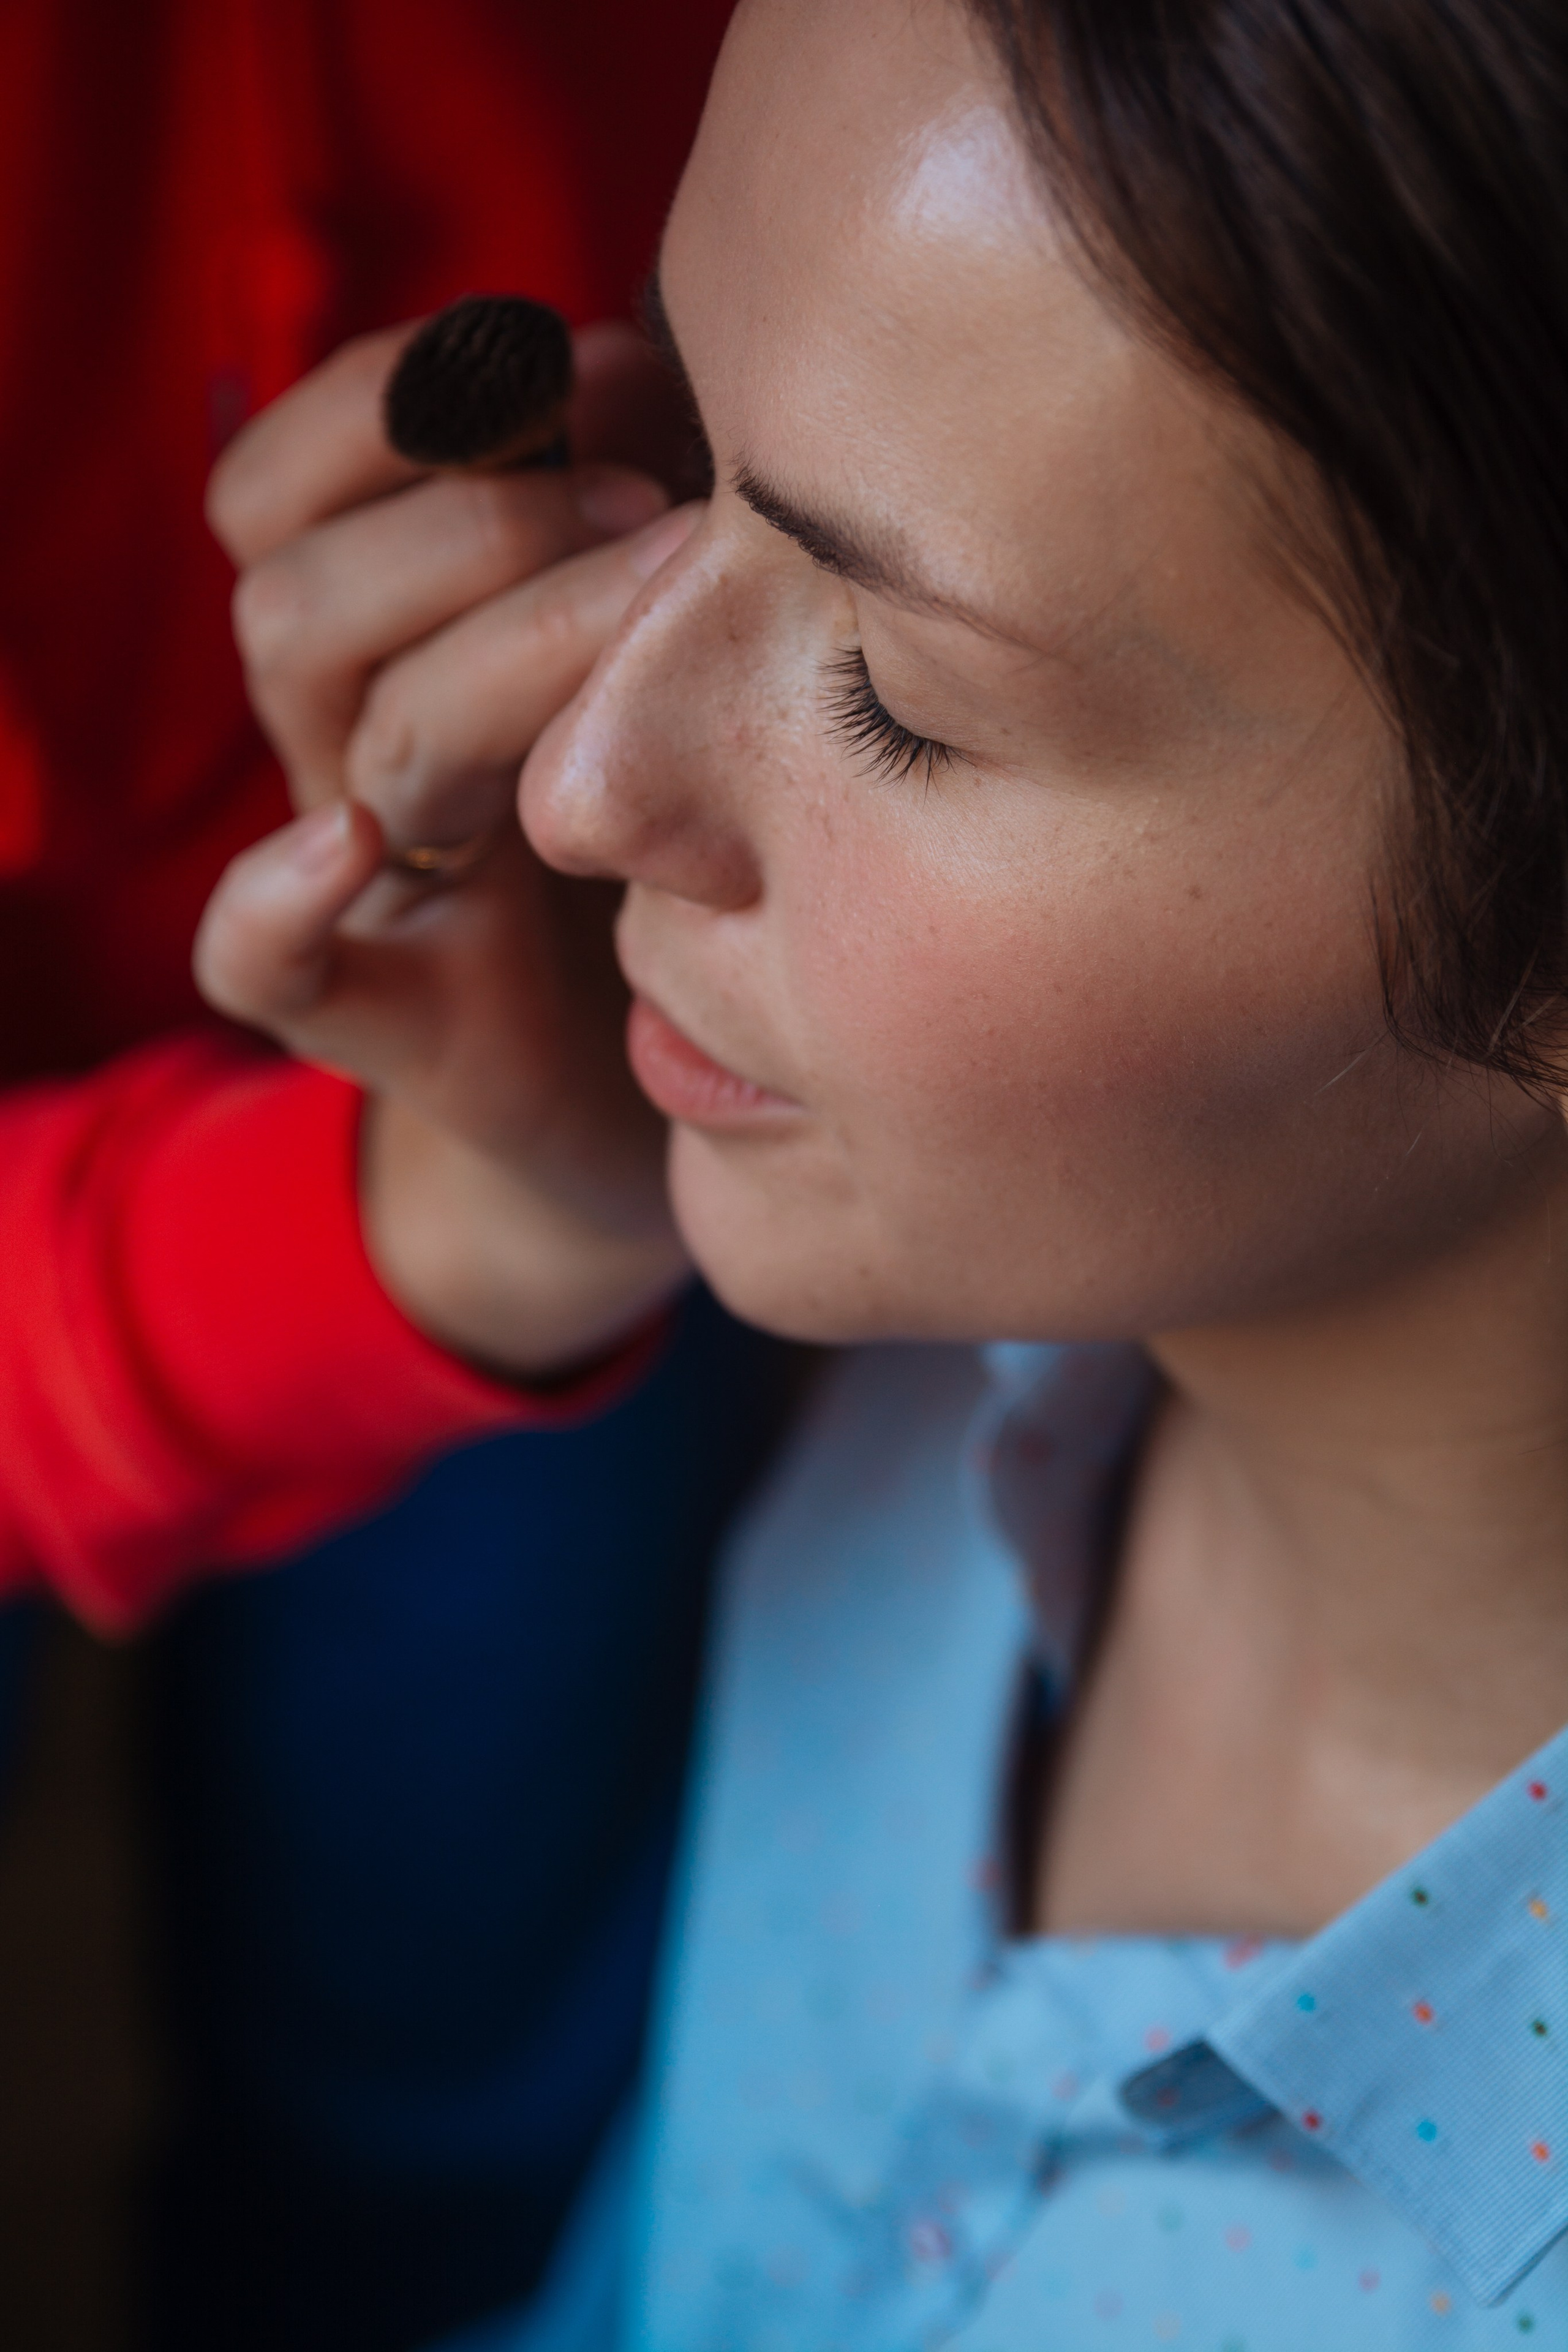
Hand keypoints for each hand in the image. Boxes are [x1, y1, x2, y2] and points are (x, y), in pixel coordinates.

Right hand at [196, 323, 699, 1375]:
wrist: (670, 1061)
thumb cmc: (684, 833)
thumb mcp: (670, 648)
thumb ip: (630, 515)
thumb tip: (654, 360)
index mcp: (386, 635)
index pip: (284, 479)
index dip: (404, 401)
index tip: (593, 366)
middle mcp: (346, 740)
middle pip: (297, 592)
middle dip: (478, 524)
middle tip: (656, 515)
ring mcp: (355, 877)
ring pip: (327, 723)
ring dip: (479, 649)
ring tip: (646, 628)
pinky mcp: (370, 1011)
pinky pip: (251, 959)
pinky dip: (274, 899)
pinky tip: (346, 848)